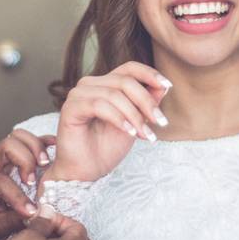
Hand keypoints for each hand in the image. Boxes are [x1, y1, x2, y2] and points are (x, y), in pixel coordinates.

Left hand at [0, 131, 54, 239]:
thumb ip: (13, 220)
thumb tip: (36, 214)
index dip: (17, 196)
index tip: (32, 210)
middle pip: (8, 145)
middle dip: (26, 160)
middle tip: (34, 181)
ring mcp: (1, 158)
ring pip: (18, 137)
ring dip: (35, 148)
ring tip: (45, 164)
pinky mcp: (14, 158)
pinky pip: (29, 142)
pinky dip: (43, 142)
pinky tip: (54, 148)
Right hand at [47, 62, 170, 181]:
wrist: (87, 171)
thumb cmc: (107, 147)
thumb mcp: (136, 123)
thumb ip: (147, 103)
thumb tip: (164, 87)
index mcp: (106, 84)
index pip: (130, 68)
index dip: (150, 74)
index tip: (168, 86)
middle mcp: (91, 84)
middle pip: (125, 81)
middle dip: (147, 102)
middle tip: (160, 122)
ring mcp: (78, 94)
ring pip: (114, 94)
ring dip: (135, 115)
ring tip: (145, 134)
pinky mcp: (70, 108)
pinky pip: (99, 106)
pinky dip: (118, 118)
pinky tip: (130, 132)